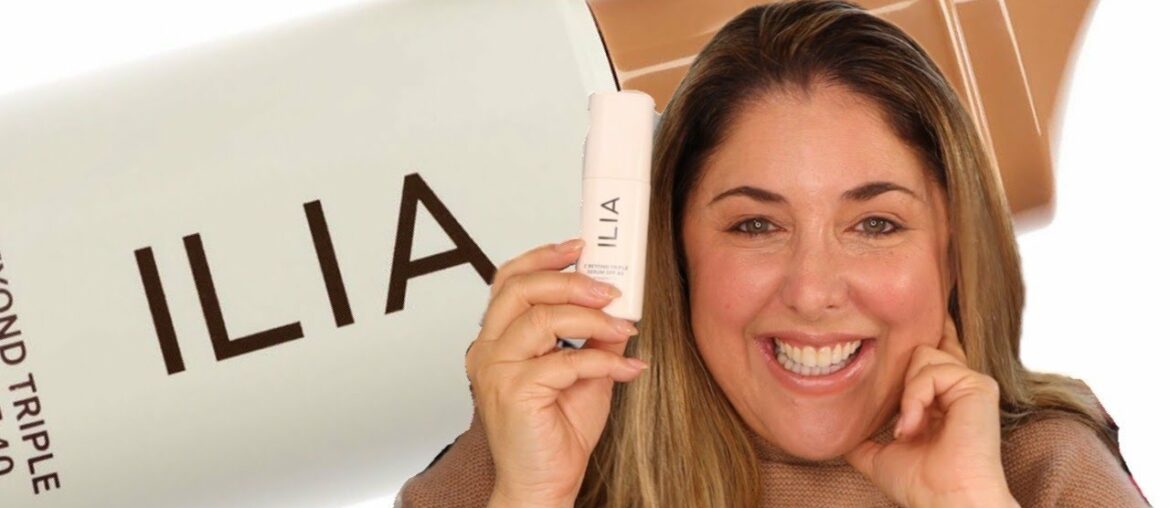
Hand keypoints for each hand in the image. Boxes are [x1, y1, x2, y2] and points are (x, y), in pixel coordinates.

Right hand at [465, 238, 646, 507]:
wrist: (543, 485)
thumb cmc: (556, 435)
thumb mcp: (583, 374)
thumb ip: (592, 338)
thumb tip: (618, 305)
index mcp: (496, 340)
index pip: (508, 281)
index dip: (543, 257)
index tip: (580, 246)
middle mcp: (488, 351)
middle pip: (521, 289)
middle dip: (572, 281)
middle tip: (610, 291)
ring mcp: (496, 370)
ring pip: (543, 319)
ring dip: (593, 320)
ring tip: (623, 329)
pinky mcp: (515, 391)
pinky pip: (566, 360)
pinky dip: (604, 361)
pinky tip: (628, 369)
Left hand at [844, 317, 1018, 507]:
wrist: (945, 501)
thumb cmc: (920, 484)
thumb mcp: (879, 455)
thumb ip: (863, 436)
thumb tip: (837, 431)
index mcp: (941, 398)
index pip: (930, 355)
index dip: (921, 334)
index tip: (904, 315)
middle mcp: (958, 386)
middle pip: (921, 346)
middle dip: (899, 371)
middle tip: (901, 418)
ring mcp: (970, 384)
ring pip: (922, 354)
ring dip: (905, 395)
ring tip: (908, 432)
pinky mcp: (978, 385)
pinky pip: (932, 369)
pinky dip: (914, 397)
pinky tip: (915, 426)